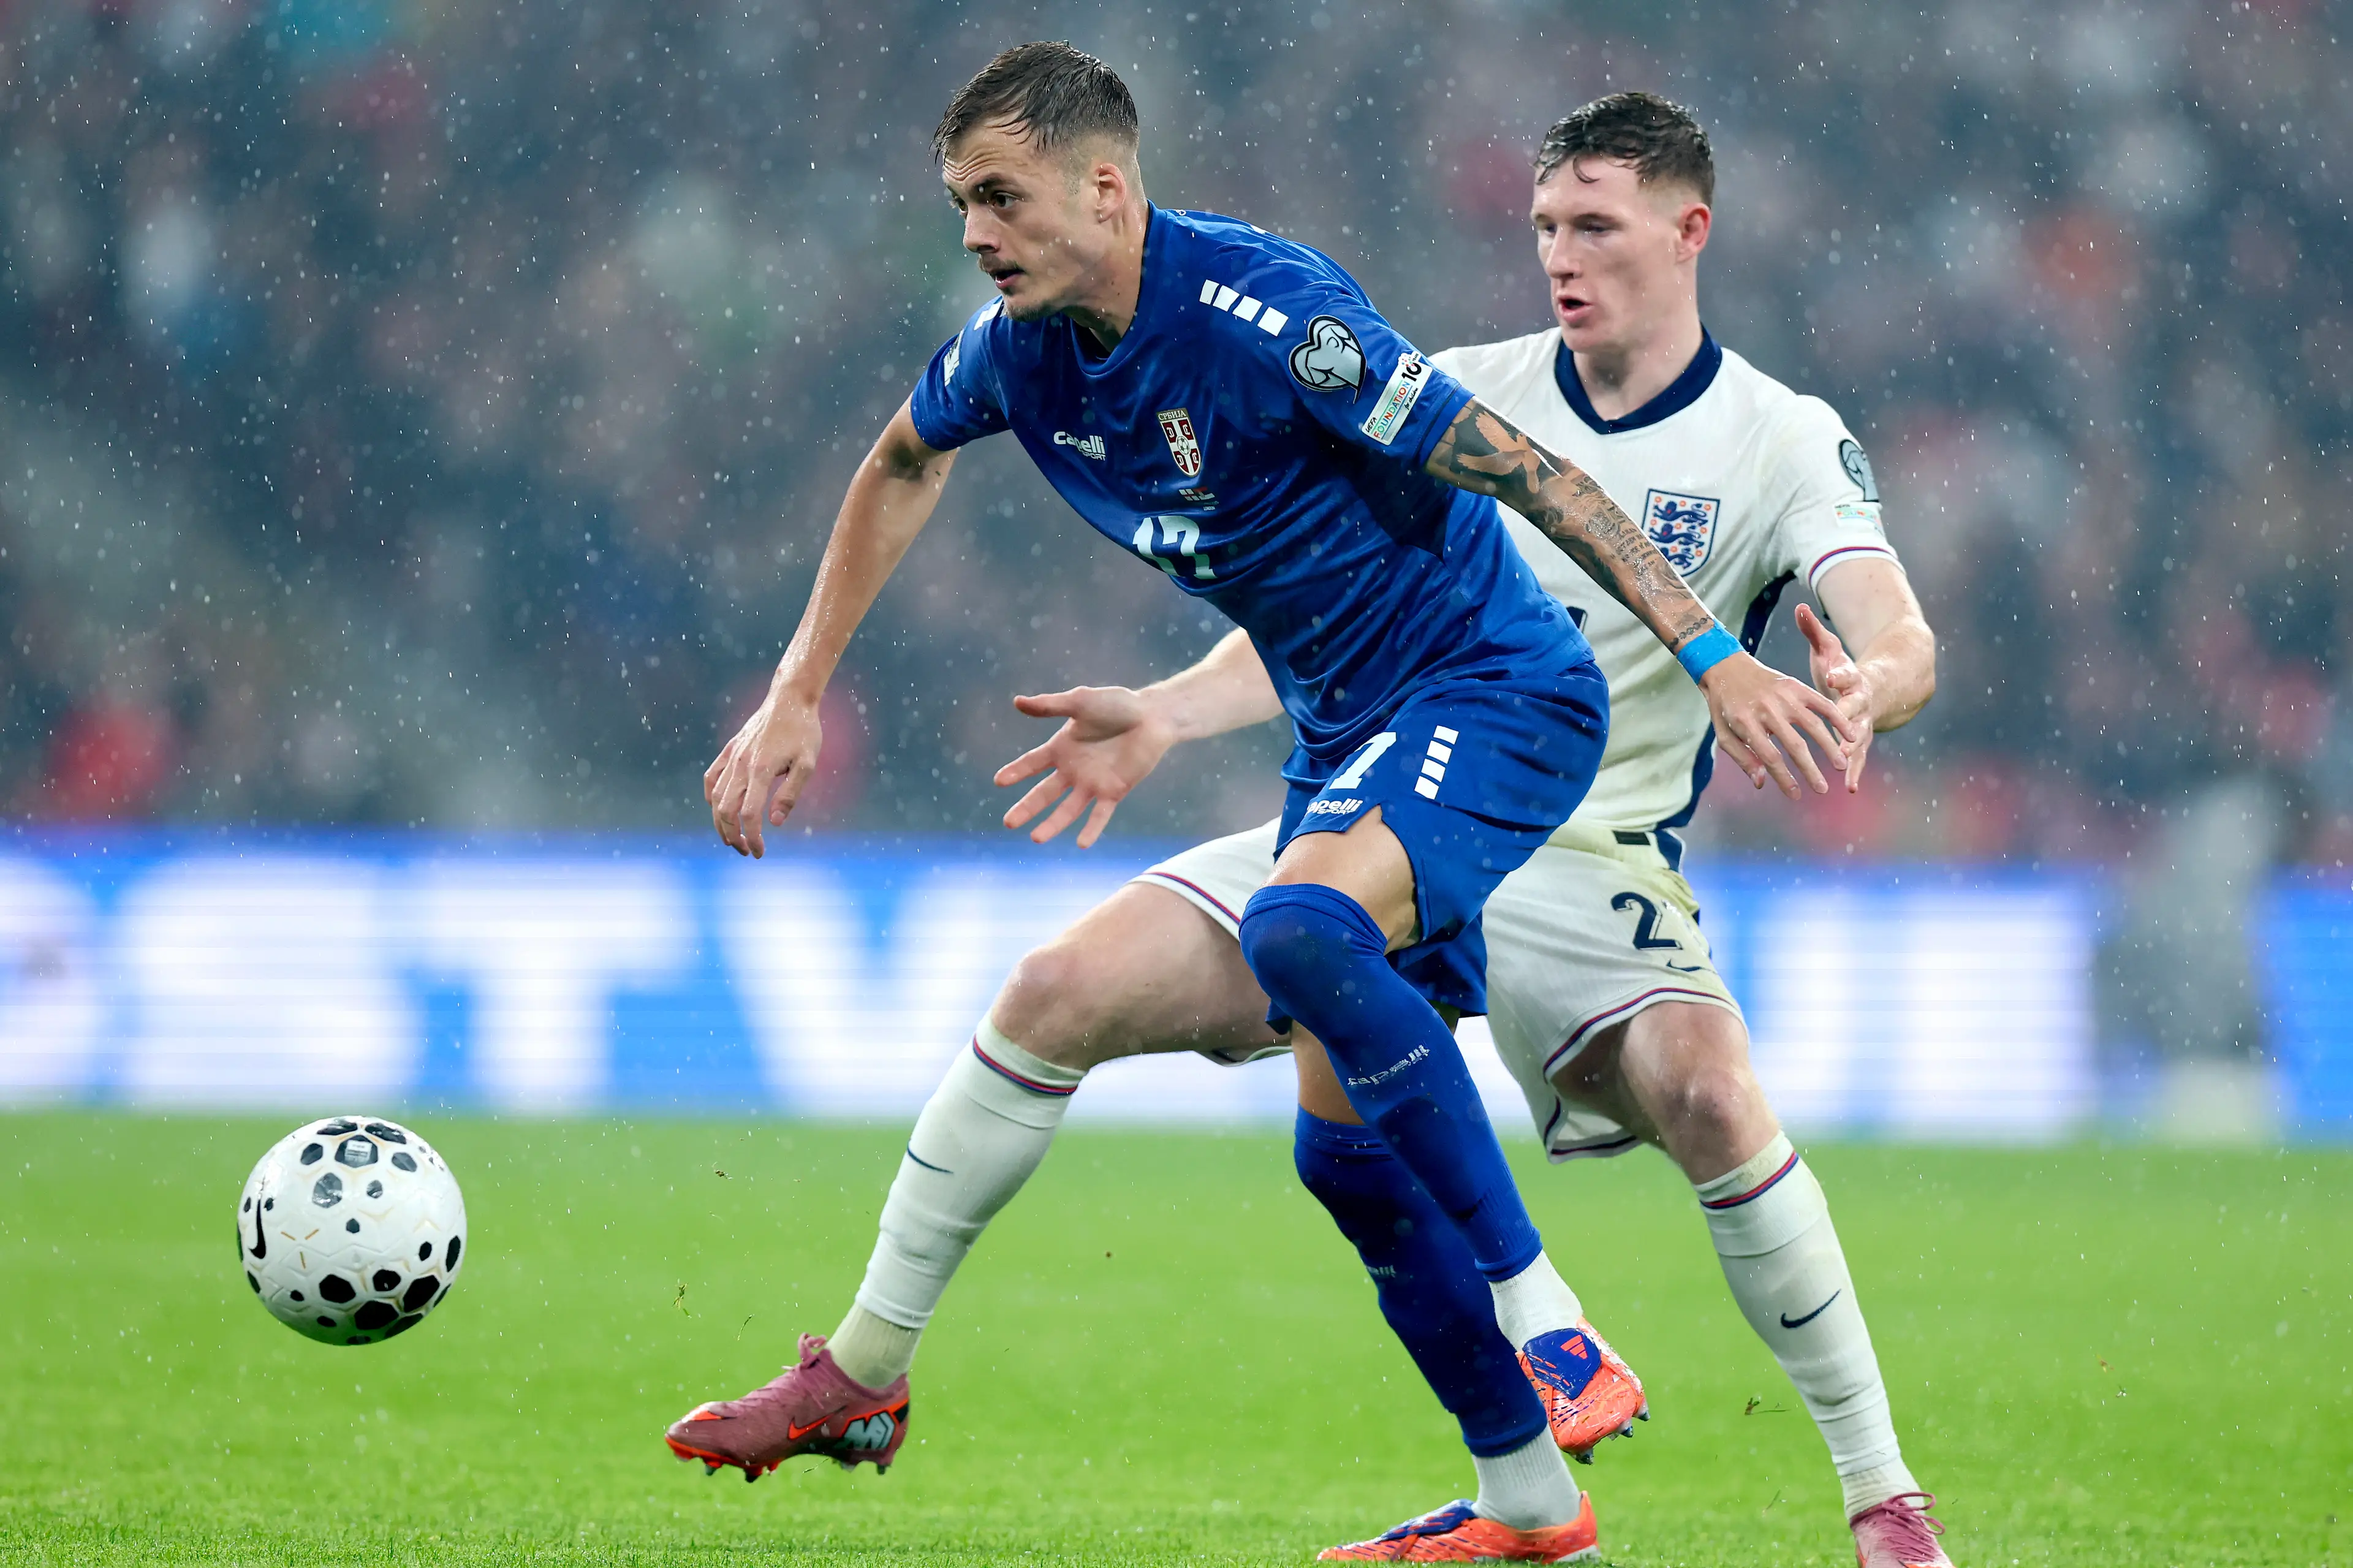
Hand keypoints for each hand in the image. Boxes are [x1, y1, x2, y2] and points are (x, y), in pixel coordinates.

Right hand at [704, 689, 821, 857]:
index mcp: (761, 770)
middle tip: (747, 851)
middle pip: (726, 810)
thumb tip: (776, 822)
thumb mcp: (808, 764)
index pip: (749, 814)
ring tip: (734, 838)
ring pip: (715, 798)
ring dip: (721, 823)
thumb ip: (790, 793)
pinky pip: (711, 778)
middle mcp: (741, 765)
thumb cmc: (803, 732)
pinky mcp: (729, 750)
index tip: (760, 852)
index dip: (753, 837)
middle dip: (733, 836)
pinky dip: (711, 798)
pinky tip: (718, 809)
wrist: (789, 699)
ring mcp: (732, 757)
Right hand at [995, 685, 1176, 846]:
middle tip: (1009, 823)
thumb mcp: (1080, 701)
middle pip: (1044, 793)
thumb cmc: (1117, 705)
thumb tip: (1017, 702)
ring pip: (1068, 809)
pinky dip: (1092, 828)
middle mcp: (1073, 770)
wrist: (1152, 716)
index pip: (1032, 763)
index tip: (999, 781)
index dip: (1016, 772)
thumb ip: (1050, 705)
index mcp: (1062, 749)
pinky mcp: (1114, 791)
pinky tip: (1082, 843)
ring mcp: (1092, 783)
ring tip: (1036, 838)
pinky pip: (1101, 813)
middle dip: (1027, 808)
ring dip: (1053, 824)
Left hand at [1699, 647, 1860, 799]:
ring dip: (1829, 747)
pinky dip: (1838, 718)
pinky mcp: (1795, 686)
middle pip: (1794, 745)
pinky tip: (1850, 734)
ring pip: (1813, 724)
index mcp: (1746, 723)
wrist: (1727, 669)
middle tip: (1822, 789)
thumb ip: (1742, 758)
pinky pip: (1821, 703)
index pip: (1769, 757)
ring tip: (1841, 765)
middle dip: (1810, 770)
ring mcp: (1783, 696)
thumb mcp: (1723, 735)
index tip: (1796, 795)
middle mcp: (1767, 709)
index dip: (1784, 778)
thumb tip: (1761, 783)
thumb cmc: (1725, 708)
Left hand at [1795, 602, 1877, 791]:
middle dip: (1848, 718)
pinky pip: (1858, 757)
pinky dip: (1856, 771)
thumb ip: (1814, 631)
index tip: (1834, 675)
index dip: (1841, 674)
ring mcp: (1863, 722)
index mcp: (1851, 679)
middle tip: (1843, 729)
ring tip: (1845, 766)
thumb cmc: (1841, 668)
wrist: (1877, 688)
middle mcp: (1860, 702)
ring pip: (1858, 738)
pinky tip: (1851, 787)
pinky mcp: (1860, 739)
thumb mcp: (1829, 648)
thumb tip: (1799, 607)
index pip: (1846, 675)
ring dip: (1852, 752)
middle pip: (1855, 710)